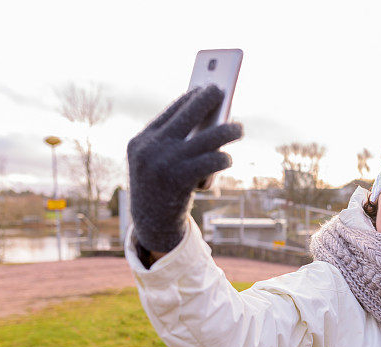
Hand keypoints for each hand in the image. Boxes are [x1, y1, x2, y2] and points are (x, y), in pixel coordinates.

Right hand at [127, 85, 242, 251]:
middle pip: (187, 115)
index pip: (170, 110)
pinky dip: (223, 158)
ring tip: (239, 127)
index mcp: (141, 141)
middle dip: (208, 99)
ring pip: (207, 138)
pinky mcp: (180, 180)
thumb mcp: (158, 162)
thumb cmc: (161, 188)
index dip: (190, 97)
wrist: (151, 226)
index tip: (205, 86)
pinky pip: (211, 161)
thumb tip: (209, 117)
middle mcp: (150, 148)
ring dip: (228, 130)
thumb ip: (174, 140)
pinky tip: (227, 159)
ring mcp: (164, 163)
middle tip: (223, 91)